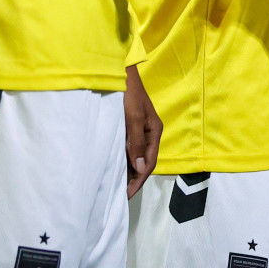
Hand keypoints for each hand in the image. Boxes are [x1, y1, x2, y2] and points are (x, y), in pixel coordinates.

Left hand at [124, 64, 162, 197]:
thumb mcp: (133, 118)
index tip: (126, 194)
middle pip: (144, 161)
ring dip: (128, 171)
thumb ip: (136, 142)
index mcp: (155, 131)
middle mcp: (149, 132)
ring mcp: (140, 130)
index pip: (150, 162)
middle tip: (119, 195)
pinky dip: (123, 160)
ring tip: (116, 186)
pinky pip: (129, 148)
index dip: (139, 179)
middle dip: (134, 178)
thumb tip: (140, 167)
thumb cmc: (127, 94)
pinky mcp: (130, 127)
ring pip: (136, 155)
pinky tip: (114, 167)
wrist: (120, 73)